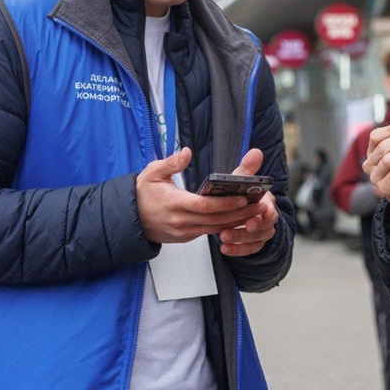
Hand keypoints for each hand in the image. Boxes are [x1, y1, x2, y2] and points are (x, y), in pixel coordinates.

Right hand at [136, 147, 259, 243]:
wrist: (130, 219)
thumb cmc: (142, 194)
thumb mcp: (152, 173)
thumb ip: (171, 163)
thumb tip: (187, 152)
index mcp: (174, 204)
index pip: (205, 206)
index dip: (225, 203)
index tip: (243, 197)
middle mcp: (181, 222)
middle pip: (216, 220)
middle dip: (240, 214)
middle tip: (260, 205)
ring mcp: (184, 232)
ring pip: (216, 228)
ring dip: (237, 221)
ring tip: (255, 212)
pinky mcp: (186, 237)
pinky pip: (209, 232)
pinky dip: (225, 226)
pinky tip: (240, 219)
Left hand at [218, 148, 278, 256]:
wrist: (235, 207)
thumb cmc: (239, 192)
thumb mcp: (241, 180)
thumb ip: (247, 170)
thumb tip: (256, 152)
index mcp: (266, 201)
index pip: (271, 209)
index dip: (267, 212)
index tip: (260, 212)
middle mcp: (267, 218)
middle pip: (266, 227)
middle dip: (253, 228)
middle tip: (242, 226)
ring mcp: (261, 232)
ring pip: (257, 239)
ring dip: (241, 238)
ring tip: (224, 237)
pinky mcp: (253, 243)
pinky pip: (250, 249)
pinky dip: (238, 250)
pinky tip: (224, 248)